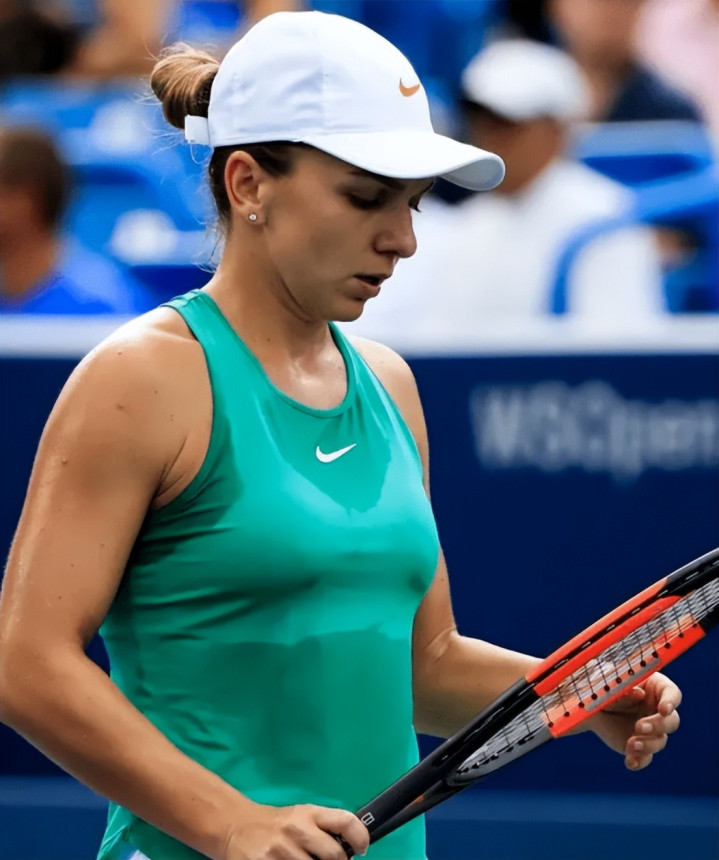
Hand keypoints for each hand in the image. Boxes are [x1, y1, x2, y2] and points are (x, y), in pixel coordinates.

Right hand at [221, 802, 368, 859]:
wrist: (235, 826)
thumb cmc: (276, 824)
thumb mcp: (301, 818)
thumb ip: (323, 830)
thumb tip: (351, 850)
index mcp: (309, 814)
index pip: (345, 821)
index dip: (360, 837)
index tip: (361, 850)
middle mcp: (297, 829)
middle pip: (335, 855)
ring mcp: (281, 851)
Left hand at [590, 672, 681, 770]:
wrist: (588, 707)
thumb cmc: (603, 688)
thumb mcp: (611, 684)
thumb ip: (624, 687)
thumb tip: (639, 693)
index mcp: (655, 688)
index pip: (672, 694)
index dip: (670, 702)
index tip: (663, 709)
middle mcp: (656, 710)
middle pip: (671, 721)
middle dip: (658, 726)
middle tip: (639, 726)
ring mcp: (651, 730)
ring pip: (660, 741)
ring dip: (647, 745)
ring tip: (631, 744)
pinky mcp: (640, 746)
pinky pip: (645, 758)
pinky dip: (639, 761)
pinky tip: (630, 762)